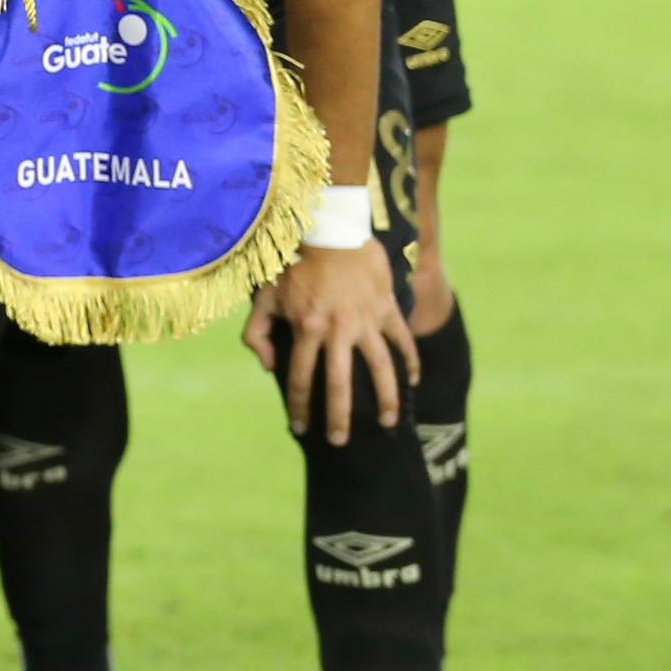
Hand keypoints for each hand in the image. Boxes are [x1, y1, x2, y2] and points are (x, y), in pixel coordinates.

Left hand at [246, 240, 412, 443]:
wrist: (329, 228)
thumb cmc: (291, 263)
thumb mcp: (263, 296)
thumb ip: (257, 333)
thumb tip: (267, 367)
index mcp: (306, 329)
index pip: (301, 379)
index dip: (299, 407)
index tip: (299, 428)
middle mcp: (338, 330)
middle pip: (341, 385)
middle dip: (340, 418)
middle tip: (341, 443)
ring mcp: (367, 321)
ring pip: (382, 369)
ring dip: (387, 400)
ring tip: (390, 423)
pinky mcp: (387, 309)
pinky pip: (402, 341)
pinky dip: (410, 362)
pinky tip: (413, 382)